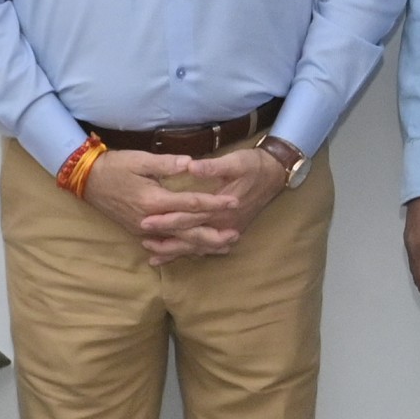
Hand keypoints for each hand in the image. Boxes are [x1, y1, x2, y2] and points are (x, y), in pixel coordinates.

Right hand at [76, 149, 243, 257]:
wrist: (87, 180)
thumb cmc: (114, 166)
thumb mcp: (140, 159)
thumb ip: (167, 163)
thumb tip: (191, 163)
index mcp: (155, 200)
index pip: (191, 204)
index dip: (214, 203)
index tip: (234, 202)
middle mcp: (152, 220)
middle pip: (188, 231)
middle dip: (213, 235)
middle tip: (235, 236)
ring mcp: (144, 229)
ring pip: (178, 241)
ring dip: (201, 245)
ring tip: (222, 247)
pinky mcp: (139, 231)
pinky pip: (165, 243)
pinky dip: (182, 248)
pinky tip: (194, 251)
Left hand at [148, 144, 289, 259]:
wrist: (275, 174)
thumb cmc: (253, 165)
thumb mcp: (235, 162)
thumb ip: (212, 167)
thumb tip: (190, 165)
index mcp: (220, 207)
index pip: (188, 217)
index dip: (166, 220)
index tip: (146, 222)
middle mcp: (223, 223)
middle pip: (190, 237)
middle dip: (167, 242)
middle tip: (144, 242)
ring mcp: (227, 228)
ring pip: (198, 246)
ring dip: (176, 252)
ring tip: (154, 257)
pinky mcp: (229, 229)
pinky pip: (207, 247)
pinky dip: (192, 253)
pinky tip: (179, 256)